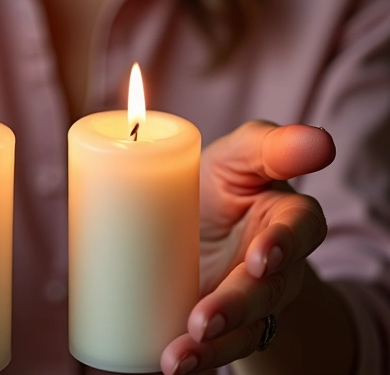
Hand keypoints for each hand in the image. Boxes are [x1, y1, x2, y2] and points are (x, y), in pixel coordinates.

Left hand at [160, 121, 335, 374]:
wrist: (200, 226)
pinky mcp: (228, 325)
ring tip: (182, 351)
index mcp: (286, 215)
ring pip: (246, 326)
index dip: (283, 244)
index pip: (300, 227)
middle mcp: (279, 264)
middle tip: (206, 315)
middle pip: (269, 288)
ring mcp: (255, 300)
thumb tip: (320, 140)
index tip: (260, 257)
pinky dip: (197, 357)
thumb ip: (267, 145)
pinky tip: (173, 362)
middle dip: (239, 304)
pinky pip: (222, 347)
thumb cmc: (220, 183)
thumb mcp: (236, 157)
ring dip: (215, 341)